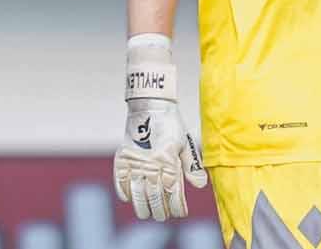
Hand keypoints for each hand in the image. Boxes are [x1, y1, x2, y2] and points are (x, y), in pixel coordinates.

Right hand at [113, 37, 207, 221]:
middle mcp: (152, 162)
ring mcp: (136, 160)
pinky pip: (120, 180)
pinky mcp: (122, 156)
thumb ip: (192, 165)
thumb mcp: (185, 142)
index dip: (177, 206)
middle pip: (155, 195)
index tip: (181, 214)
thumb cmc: (171, 124)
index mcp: (169, 159)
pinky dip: (124, 191)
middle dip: (160, 210)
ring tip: (146, 215)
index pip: (173, 191)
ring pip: (138, 191)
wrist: (150, 105)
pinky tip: (128, 199)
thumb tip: (200, 186)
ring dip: (142, 206)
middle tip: (163, 217)